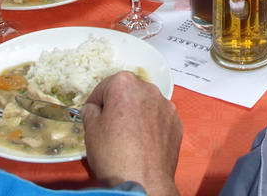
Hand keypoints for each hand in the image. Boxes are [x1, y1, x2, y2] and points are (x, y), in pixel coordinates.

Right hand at [84, 72, 180, 195]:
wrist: (144, 181)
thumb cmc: (114, 155)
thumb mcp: (91, 131)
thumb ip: (90, 112)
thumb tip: (93, 109)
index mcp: (125, 84)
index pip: (105, 86)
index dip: (96, 102)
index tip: (92, 114)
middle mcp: (149, 89)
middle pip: (128, 92)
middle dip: (118, 106)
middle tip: (108, 127)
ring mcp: (166, 105)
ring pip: (146, 105)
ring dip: (136, 115)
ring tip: (127, 138)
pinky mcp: (176, 122)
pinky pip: (159, 119)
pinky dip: (151, 126)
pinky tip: (142, 144)